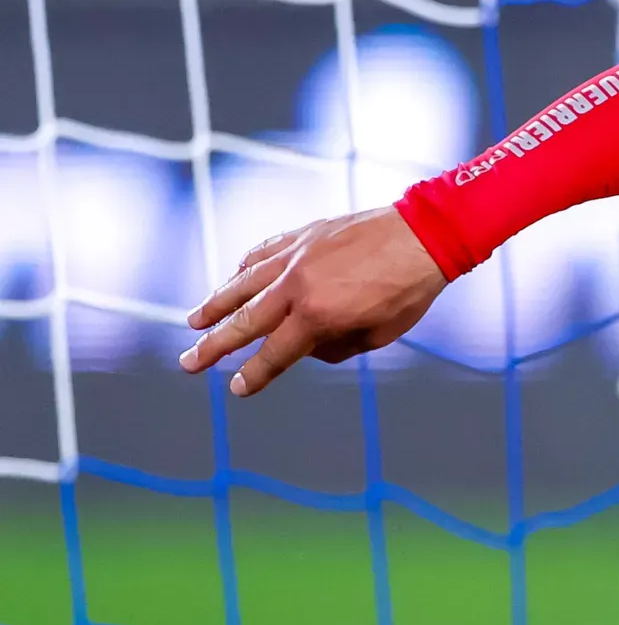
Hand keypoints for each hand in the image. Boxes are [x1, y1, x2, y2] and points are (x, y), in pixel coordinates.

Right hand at [179, 205, 447, 396]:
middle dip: (214, 346)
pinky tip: (232, 278)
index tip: (237, 388)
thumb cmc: (407, 291)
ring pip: (242, 283)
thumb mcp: (378, 334)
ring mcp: (295, 256)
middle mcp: (297, 286)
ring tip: (194, 322)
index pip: (275, 353)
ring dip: (215, 304)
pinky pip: (261, 254)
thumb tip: (307, 346)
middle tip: (189, 363)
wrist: (423, 235)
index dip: (255, 374)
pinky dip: (243, 269)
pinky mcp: (301, 235)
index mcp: (317, 315)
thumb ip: (336, 345)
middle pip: (245, 322)